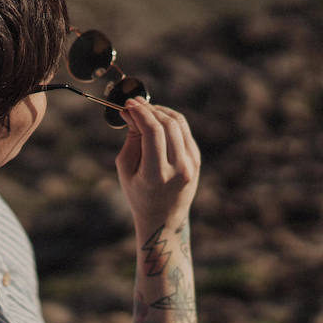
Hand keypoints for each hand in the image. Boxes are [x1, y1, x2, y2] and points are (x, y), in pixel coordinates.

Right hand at [115, 99, 201, 229]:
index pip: (152, 132)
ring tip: (144, 109)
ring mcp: (191, 164)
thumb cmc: (138, 194)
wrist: (163, 219)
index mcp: (157, 175)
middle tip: (134, 103)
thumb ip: (131, 138)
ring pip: (178, 124)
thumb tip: (131, 111)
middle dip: (149, 109)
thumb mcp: (126, 169)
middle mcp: (179, 169)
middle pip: (167, 125)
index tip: (128, 104)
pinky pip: (184, 131)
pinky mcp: (196, 160)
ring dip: (160, 111)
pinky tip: (157, 118)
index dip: (140, 113)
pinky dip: (170, 120)